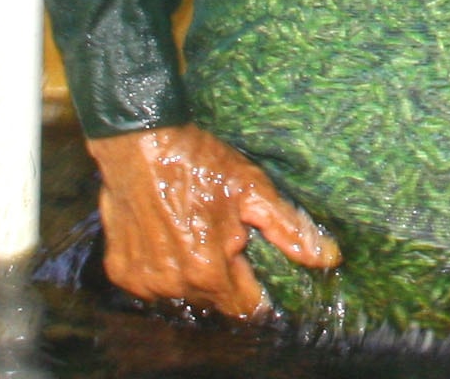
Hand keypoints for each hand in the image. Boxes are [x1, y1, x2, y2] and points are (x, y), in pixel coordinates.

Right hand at [89, 122, 332, 316]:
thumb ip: (289, 229)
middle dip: (225, 277)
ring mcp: (143, 281)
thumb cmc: (199, 162)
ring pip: (182, 295)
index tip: (254, 265)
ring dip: (193, 275)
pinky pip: (152, 284)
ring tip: (195, 234)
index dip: (255, 290)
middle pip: (214, 301)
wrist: (139, 142)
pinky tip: (168, 236)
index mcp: (208, 270)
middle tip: (224, 238)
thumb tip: (328, 258)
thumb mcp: (251, 189)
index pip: (244, 308)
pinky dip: (163, 268)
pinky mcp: (121, 271)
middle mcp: (173, 284)